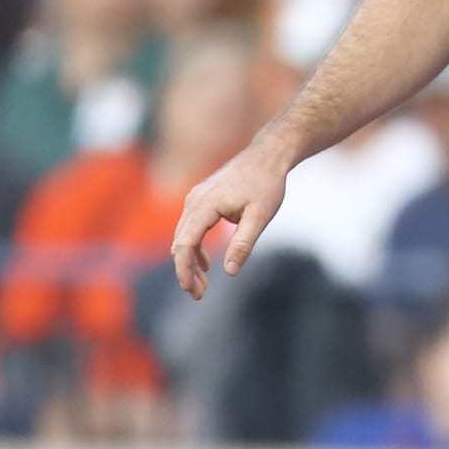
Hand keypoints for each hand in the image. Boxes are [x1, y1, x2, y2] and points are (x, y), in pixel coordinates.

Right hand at [170, 137, 293, 300]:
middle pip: (180, 243)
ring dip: (190, 261)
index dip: (184, 270)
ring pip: (184, 237)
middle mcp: (194, 201)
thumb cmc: (267, 183)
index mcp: (204, 205)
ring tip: (202, 284)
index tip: (192, 291)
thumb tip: (229, 272)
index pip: (185, 244)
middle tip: (199, 294)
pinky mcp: (202, 198)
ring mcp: (196, 198)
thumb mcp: (261, 215)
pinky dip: (195, 247)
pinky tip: (205, 264)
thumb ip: (244, 243)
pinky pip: (191, 228)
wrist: (269, 154)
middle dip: (187, 271)